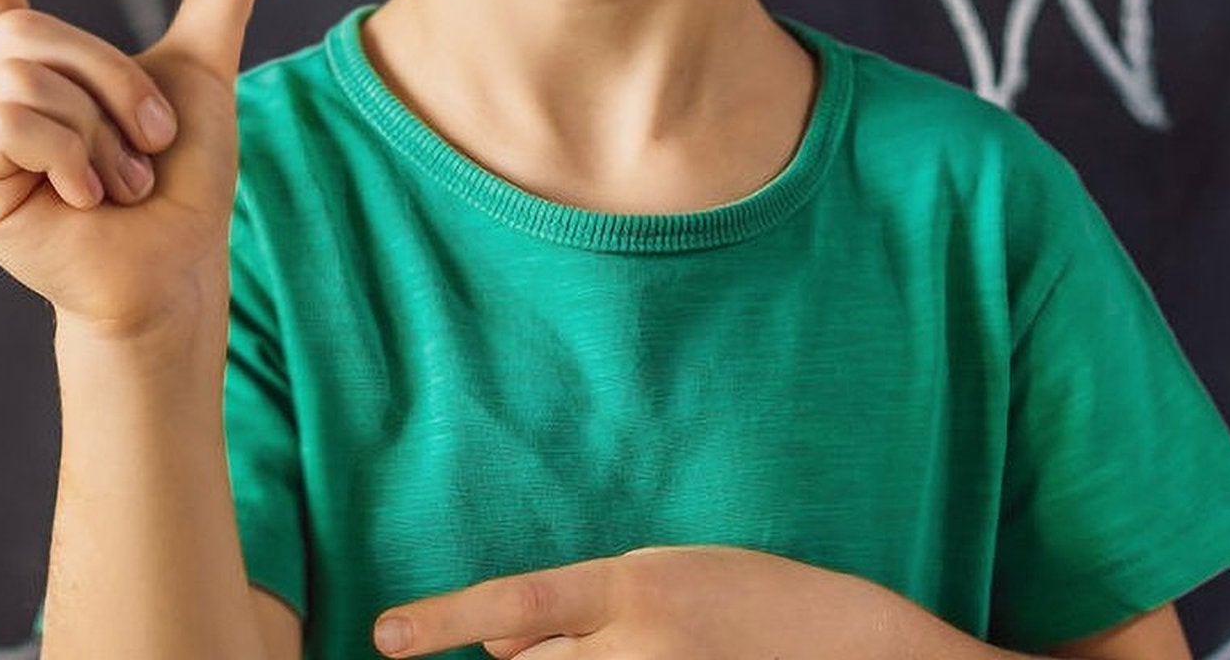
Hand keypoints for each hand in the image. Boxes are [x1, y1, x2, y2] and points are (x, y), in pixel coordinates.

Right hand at [0, 0, 286, 342]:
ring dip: (100, 125)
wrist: (176, 264)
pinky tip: (86, 198)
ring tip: (121, 178)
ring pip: (25, 75)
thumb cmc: (183, 177)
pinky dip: (70, 153)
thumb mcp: (205, 66)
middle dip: (111, 80)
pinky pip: (11, 120)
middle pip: (31, 29)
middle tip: (150, 138)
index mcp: (38, 66)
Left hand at [371, 544, 902, 659]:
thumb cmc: (750, 601)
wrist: (844, 646)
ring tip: (646, 656)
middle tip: (615, 645)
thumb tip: (501, 644)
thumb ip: (582, 607)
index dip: (443, 619)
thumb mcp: (663, 577)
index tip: (385, 637)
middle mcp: (634, 648)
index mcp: (633, 587)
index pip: (514, 601)